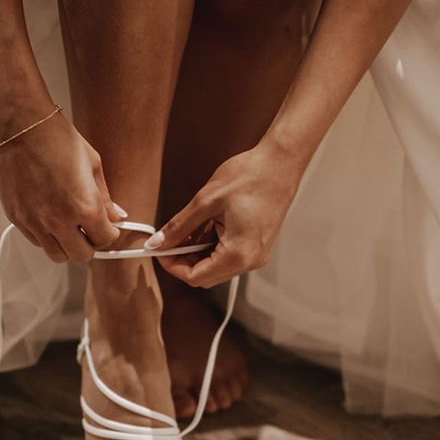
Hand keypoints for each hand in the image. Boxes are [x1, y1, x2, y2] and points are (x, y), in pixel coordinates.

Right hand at [0, 109, 124, 262]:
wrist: (18, 124)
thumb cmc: (55, 137)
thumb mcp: (92, 163)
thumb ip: (105, 197)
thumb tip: (116, 215)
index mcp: (84, 206)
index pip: (105, 239)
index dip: (110, 234)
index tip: (108, 227)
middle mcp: (59, 220)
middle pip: (82, 255)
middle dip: (90, 245)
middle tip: (90, 230)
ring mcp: (35, 222)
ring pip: (57, 255)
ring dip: (68, 246)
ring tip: (70, 229)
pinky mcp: (17, 218)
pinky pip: (37, 242)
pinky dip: (47, 238)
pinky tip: (50, 220)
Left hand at [149, 143, 304, 286]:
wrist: (281, 162)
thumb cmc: (250, 177)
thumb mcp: (205, 202)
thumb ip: (179, 227)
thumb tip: (157, 243)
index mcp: (238, 255)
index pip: (195, 277)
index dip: (172, 266)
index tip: (159, 249)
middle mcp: (249, 261)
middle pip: (205, 275)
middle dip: (183, 260)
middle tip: (169, 239)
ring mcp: (255, 254)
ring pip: (215, 266)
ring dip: (196, 253)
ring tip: (187, 229)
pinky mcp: (256, 245)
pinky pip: (227, 255)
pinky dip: (210, 246)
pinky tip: (204, 227)